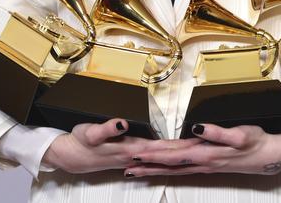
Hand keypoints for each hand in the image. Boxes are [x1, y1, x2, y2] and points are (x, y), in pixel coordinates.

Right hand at [41, 118, 202, 173]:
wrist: (70, 156)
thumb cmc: (81, 142)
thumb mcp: (90, 132)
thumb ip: (107, 128)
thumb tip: (123, 122)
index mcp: (131, 147)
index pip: (162, 147)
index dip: (181, 144)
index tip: (198, 142)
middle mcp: (136, 154)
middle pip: (168, 154)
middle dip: (189, 150)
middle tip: (210, 146)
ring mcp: (135, 157)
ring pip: (164, 157)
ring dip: (182, 154)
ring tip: (200, 151)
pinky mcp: (132, 156)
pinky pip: (155, 158)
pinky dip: (168, 158)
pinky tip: (176, 158)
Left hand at [124, 124, 280, 176]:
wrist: (269, 156)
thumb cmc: (254, 142)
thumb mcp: (238, 134)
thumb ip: (217, 132)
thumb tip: (197, 127)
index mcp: (205, 153)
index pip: (173, 154)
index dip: (154, 154)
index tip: (136, 153)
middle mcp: (201, 162)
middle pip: (168, 164)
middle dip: (146, 165)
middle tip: (126, 166)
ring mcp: (203, 165)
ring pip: (173, 169)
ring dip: (153, 170)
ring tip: (134, 172)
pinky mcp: (207, 165)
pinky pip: (182, 169)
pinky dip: (167, 170)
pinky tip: (159, 170)